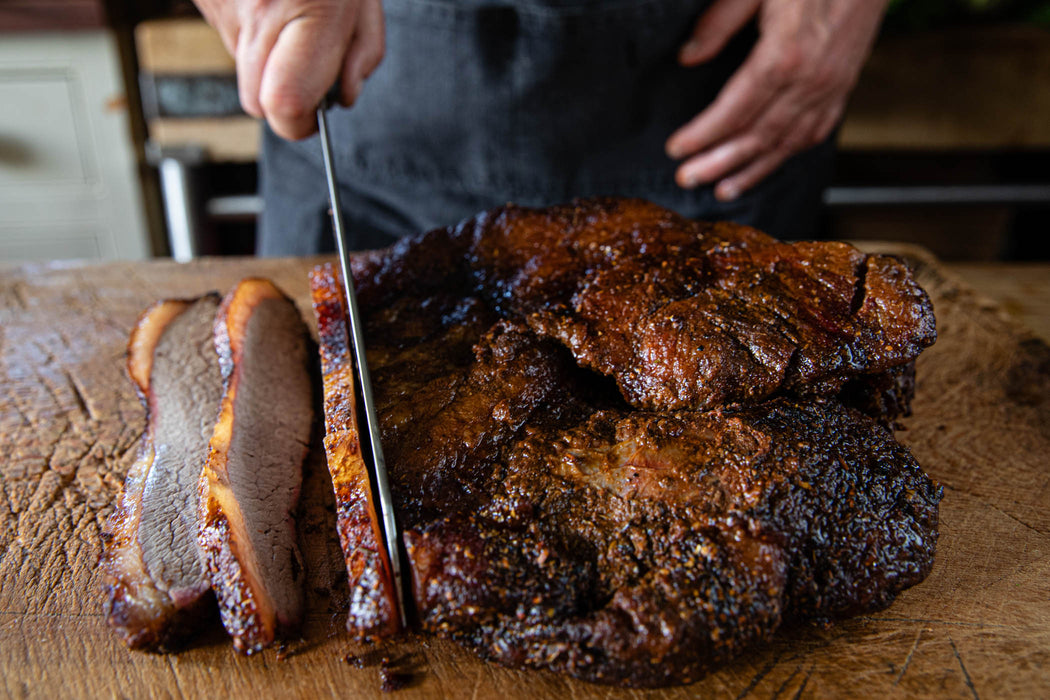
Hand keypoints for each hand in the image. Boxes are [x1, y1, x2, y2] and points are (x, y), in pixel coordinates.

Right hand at [194, 0, 384, 139]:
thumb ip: (361, 53)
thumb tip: (342, 96)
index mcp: (308, 12)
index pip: (286, 109)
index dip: (301, 123)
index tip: (317, 113)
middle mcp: (256, 15)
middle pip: (259, 103)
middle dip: (288, 95)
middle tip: (313, 58)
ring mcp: (221, 6)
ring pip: (245, 70)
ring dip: (272, 58)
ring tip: (295, 13)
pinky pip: (231, 36)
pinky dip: (253, 29)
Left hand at [665, 0, 887, 199]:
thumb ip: (720, 21)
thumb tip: (688, 57)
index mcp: (785, 55)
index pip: (734, 110)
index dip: (702, 134)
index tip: (676, 149)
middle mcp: (811, 80)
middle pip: (757, 136)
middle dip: (718, 162)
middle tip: (688, 179)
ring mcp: (831, 87)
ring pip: (786, 143)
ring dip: (752, 170)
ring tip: (722, 189)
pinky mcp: (844, 86)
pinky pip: (815, 132)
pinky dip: (787, 154)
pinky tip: (767, 165)